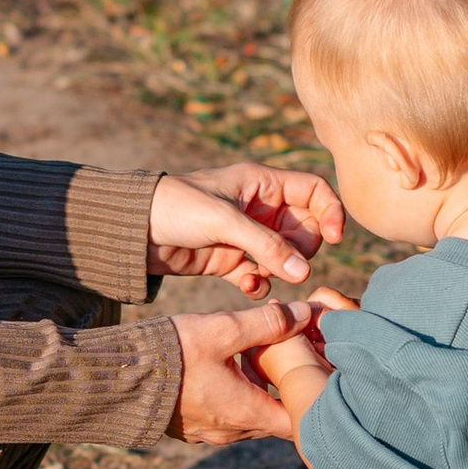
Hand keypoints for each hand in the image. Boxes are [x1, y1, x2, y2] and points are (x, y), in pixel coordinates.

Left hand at [148, 161, 344, 294]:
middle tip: (284, 261)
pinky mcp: (230, 261)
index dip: (330, 211)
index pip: (313, 191)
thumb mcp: (224, 221)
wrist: (133, 231)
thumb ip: (266, 246)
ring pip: (284, 257)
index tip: (334, 239)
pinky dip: (258, 283)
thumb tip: (304, 274)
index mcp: (262, 183)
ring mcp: (245, 236)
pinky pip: (261, 275)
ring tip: (257, 274)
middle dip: (300, 250)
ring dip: (278, 270)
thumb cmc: (177, 207)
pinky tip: (245, 285)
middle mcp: (259, 208)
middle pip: (305, 229)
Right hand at [168, 297, 318, 445]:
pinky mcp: (192, 428)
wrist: (116, 376)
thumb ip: (268, 322)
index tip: (316, 371)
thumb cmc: (171, 353)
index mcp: (247, 413)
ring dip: (259, 391)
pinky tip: (228, 367)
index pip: (300, 420)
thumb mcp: (223, 329)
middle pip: (277, 418)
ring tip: (257, 355)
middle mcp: (232, 431)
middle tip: (290, 356)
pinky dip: (236, 396)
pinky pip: (226, 416)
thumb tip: (304, 313)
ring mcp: (210, 433)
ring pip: (251, 416)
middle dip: (286, 389)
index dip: (313, 397)